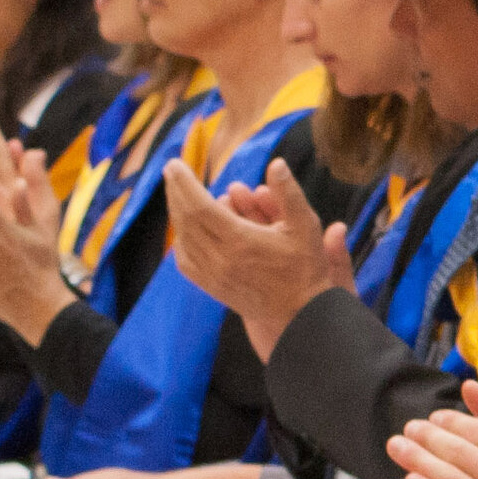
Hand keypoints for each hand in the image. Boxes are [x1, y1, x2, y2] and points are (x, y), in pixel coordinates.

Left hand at [163, 157, 348, 357]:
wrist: (301, 315)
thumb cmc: (306, 268)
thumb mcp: (306, 227)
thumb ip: (289, 194)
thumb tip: (275, 163)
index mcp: (240, 241)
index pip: (199, 206)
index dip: (183, 183)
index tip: (174, 164)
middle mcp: (221, 259)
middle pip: (186, 220)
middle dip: (175, 192)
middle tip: (171, 171)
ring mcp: (214, 276)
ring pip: (183, 239)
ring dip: (177, 213)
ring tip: (177, 194)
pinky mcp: (212, 288)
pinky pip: (186, 261)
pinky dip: (182, 240)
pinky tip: (185, 228)